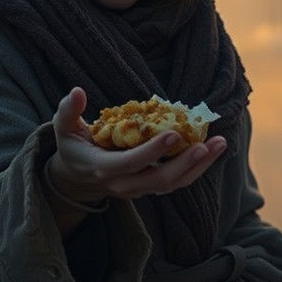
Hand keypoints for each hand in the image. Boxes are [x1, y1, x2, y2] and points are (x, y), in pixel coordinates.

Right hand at [48, 87, 226, 203]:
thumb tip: (77, 91)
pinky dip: (196, 168)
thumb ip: (68, 111)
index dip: (152, 151)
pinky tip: (211, 149)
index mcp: (102, 169)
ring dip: (199, 166)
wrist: (76, 179)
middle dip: (186, 162)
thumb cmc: (71, 147)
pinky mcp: (150, 187)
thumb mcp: (63, 129)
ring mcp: (139, 189)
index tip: (172, 134)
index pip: (130, 163)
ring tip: (219, 144)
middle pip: (160, 179)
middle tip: (207, 143)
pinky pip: (177, 182)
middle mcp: (123, 185)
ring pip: (173, 183)